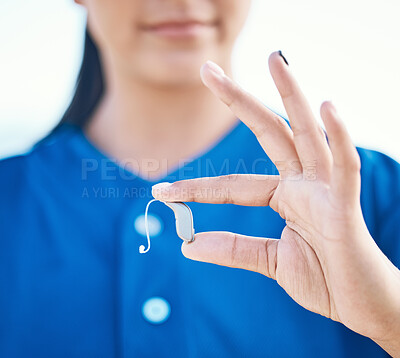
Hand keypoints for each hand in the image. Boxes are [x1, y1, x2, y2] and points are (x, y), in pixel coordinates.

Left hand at [152, 52, 399, 355]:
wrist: (361, 307)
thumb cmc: (324, 280)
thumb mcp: (270, 262)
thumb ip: (233, 249)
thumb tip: (188, 247)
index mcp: (285, 196)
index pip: (233, 185)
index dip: (196, 188)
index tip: (162, 192)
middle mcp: (303, 183)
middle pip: (268, 132)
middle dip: (239, 100)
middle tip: (209, 70)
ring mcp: (325, 189)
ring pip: (306, 134)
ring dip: (292, 94)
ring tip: (275, 58)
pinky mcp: (346, 204)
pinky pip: (344, 166)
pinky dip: (339, 137)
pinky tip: (327, 107)